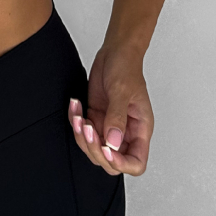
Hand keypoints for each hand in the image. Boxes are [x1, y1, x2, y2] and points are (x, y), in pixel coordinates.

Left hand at [67, 42, 152, 176]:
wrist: (115, 52)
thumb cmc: (126, 68)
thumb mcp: (122, 91)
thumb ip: (117, 118)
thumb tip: (113, 144)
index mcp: (140, 129)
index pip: (136, 163)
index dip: (121, 163)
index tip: (106, 149)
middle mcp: (126, 132)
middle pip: (111, 162)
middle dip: (95, 149)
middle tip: (87, 128)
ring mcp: (110, 127)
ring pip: (94, 150)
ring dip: (82, 136)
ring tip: (78, 116)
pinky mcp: (97, 120)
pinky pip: (84, 133)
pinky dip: (75, 124)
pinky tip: (75, 107)